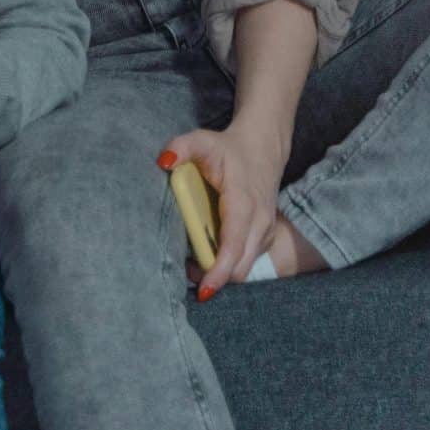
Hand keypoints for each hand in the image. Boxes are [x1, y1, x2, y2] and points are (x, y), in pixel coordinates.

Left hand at [161, 121, 287, 300]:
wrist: (263, 147)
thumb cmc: (228, 147)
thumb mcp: (201, 140)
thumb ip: (180, 148)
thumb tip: (162, 162)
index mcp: (244, 204)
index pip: (233, 247)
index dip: (218, 271)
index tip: (203, 289)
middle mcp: (260, 223)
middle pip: (240, 266)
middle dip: (215, 277)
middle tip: (185, 272)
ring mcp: (266, 231)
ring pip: (246, 266)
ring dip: (221, 272)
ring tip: (193, 263)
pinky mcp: (266, 235)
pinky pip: (249, 259)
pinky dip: (230, 263)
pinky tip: (209, 252)